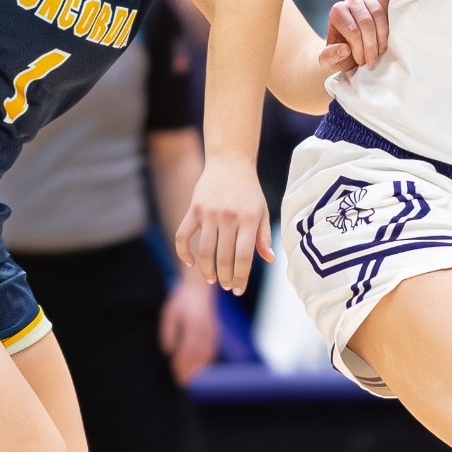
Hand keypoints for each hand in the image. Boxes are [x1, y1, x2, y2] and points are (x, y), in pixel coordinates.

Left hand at [158, 272, 222, 382]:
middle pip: (198, 355)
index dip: (182, 363)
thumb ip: (168, 331)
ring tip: (189, 380)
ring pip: (207, 354)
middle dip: (190, 370)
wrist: (199, 288)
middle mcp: (205, 329)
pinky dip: (205, 362)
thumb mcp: (169, 312)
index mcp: (193, 323)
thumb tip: (167, 352)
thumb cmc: (181, 301)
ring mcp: (213, 331)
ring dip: (198, 369)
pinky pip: (212, 350)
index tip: (174, 373)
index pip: (188, 348)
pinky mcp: (215, 333)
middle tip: (182, 383)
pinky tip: (199, 370)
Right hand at [176, 154, 272, 293]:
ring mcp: (209, 213)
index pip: (244, 256)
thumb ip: (264, 236)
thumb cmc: (249, 191)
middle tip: (226, 286)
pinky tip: (190, 262)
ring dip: (207, 270)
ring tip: (211, 278)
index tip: (239, 289)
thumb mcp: (262, 211)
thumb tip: (268, 259)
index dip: (241, 277)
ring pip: (205, 251)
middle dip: (225, 278)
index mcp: (249, 219)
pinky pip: (183, 236)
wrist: (230, 162)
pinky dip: (184, 253)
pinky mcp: (193, 209)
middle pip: (224, 258)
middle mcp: (229, 217)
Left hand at [317, 0, 388, 75]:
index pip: (352, 30)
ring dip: (382, 38)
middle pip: (366, 23)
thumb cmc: (344, 52)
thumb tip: (344, 49)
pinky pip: (390, 9)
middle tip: (373, 61)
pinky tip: (389, 40)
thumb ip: (330, 57)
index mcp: (338, 12)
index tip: (362, 62)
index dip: (359, 49)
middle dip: (371, 46)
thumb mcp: (332, 59)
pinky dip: (391, 26)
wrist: (358, 44)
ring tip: (380, 53)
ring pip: (379, 15)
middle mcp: (352, 1)